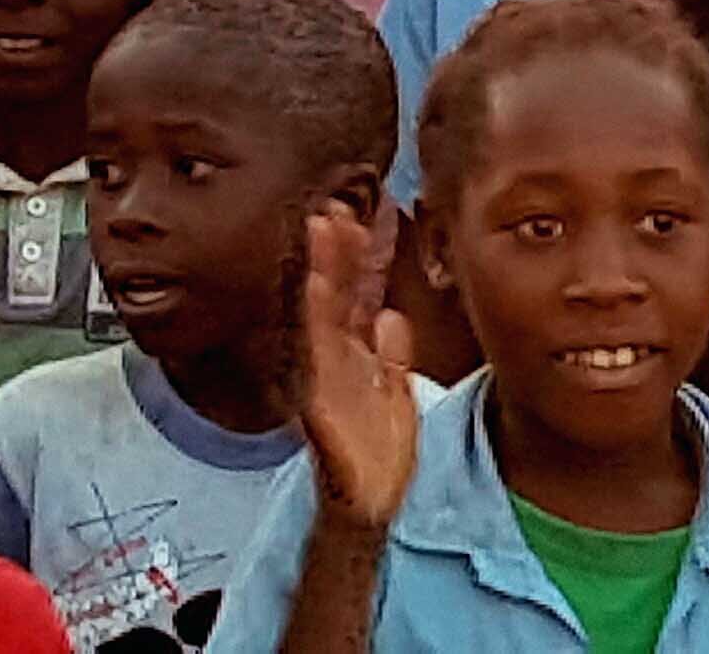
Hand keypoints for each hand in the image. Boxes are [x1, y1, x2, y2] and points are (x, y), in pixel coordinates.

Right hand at [293, 204, 420, 530]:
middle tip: (334, 206)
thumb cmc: (379, 451)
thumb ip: (391, 356)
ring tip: (321, 232)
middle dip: (331, 252)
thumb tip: (391, 318)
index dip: (350, 257)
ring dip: (319, 274)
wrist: (370, 503)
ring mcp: (324, 380)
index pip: (350, 296)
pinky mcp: (320, 403)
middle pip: (332, 297)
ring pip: (319, 317)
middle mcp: (334, 361)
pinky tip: (316, 293)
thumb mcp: (394, 393)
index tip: (354, 215)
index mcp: (352, 356)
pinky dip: (314, 323)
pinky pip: (315, 357)